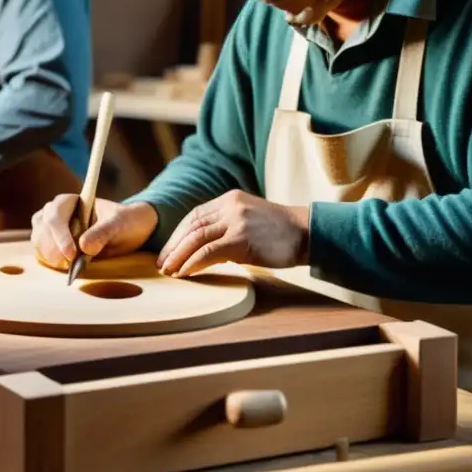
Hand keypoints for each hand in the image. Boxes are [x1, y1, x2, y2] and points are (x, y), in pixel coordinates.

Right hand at [31, 195, 157, 269]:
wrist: (128, 230)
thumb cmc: (123, 221)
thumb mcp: (119, 223)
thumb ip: (103, 232)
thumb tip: (84, 247)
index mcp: (69, 201)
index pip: (55, 215)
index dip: (60, 235)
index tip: (72, 254)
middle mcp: (55, 212)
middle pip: (42, 229)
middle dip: (53, 248)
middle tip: (70, 264)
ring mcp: (50, 229)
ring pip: (38, 240)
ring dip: (50, 256)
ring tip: (69, 266)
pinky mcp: (52, 244)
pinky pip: (42, 252)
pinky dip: (49, 261)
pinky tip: (64, 266)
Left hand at [157, 190, 309, 276]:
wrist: (309, 233)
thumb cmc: (282, 234)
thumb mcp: (250, 222)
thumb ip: (228, 228)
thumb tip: (205, 250)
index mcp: (230, 200)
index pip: (195, 216)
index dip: (178, 234)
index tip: (169, 250)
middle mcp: (230, 206)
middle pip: (191, 225)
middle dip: (173, 246)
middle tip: (161, 264)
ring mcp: (236, 221)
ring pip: (196, 237)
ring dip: (178, 256)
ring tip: (168, 270)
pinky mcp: (242, 238)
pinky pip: (208, 251)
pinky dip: (193, 262)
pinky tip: (185, 272)